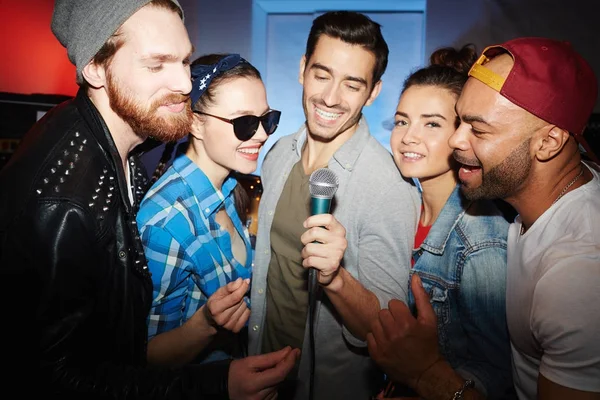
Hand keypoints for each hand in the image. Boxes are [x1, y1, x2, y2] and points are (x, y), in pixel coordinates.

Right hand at [203, 278, 249, 331]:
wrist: (211, 320)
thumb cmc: (215, 303)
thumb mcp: (218, 293)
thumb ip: (229, 287)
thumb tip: (242, 281)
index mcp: (215, 308)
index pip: (235, 297)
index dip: (243, 288)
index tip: (247, 281)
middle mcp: (222, 319)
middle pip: (241, 302)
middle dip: (242, 295)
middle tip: (239, 293)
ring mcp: (229, 326)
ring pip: (245, 308)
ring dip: (244, 302)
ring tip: (238, 301)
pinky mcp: (236, 329)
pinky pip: (247, 315)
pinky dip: (246, 309)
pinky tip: (240, 308)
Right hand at [228, 346, 300, 399]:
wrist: (223, 388)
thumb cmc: (235, 372)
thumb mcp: (250, 361)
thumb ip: (270, 358)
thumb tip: (289, 351)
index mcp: (254, 384)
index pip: (279, 373)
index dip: (289, 362)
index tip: (296, 351)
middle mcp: (259, 398)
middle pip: (280, 380)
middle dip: (282, 367)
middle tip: (281, 357)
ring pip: (278, 386)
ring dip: (276, 377)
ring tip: (264, 373)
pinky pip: (274, 393)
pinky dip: (273, 385)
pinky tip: (264, 382)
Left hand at [300, 214, 346, 285]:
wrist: (332, 270)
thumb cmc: (325, 249)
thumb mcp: (326, 235)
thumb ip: (319, 226)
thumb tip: (307, 221)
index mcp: (339, 230)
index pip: (328, 218)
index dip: (313, 220)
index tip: (306, 224)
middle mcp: (340, 241)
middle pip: (314, 232)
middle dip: (305, 238)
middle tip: (306, 243)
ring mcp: (336, 253)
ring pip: (309, 248)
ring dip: (305, 253)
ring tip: (309, 255)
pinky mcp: (331, 265)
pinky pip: (310, 260)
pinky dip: (306, 262)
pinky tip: (310, 263)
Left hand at [367, 274, 440, 389]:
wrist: (425, 371)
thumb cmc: (428, 343)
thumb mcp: (430, 320)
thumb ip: (421, 297)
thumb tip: (415, 276)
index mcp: (406, 323)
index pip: (393, 304)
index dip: (400, 310)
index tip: (406, 318)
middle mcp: (393, 334)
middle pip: (382, 313)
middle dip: (390, 318)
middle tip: (398, 326)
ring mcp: (383, 345)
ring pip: (374, 323)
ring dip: (382, 327)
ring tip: (392, 334)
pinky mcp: (376, 355)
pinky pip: (369, 337)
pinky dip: (376, 338)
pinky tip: (386, 342)